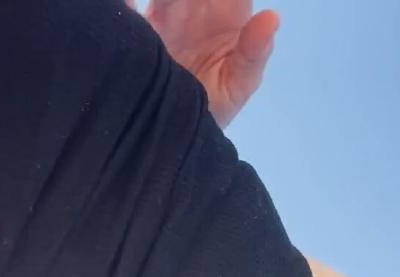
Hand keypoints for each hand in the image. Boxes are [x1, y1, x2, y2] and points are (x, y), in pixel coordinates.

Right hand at [127, 0, 279, 128]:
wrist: (174, 140)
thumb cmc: (212, 111)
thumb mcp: (237, 86)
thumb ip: (254, 53)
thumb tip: (272, 15)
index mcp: (227, 15)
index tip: (209, 1)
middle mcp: (197, 9)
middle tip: (179, 4)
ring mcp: (168, 15)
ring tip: (162, 8)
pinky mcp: (139, 28)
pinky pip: (129, 7)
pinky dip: (127, 4)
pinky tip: (128, 6)